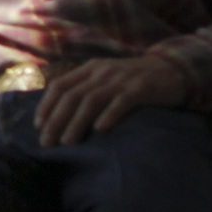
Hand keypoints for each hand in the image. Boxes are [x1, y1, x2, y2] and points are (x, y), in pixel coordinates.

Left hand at [34, 55, 188, 146]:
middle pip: (72, 96)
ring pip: (91, 100)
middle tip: (47, 142)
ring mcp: (121, 79)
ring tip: (67, 142)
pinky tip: (100, 130)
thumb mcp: (105, 78)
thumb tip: (58, 114)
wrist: (172, 69)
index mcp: (90, 69)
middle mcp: (102, 72)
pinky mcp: (141, 88)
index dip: (46, 106)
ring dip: (76, 122)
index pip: (60, 86)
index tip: (39, 126)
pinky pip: (121, 102)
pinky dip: (109, 115)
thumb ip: (85, 89)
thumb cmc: (133, 80)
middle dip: (56, 120)